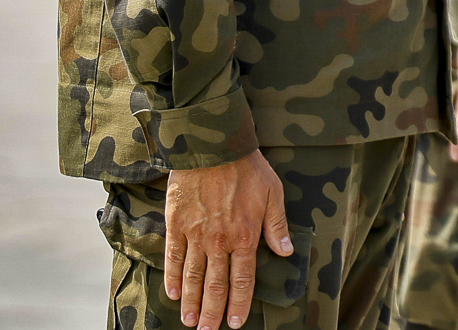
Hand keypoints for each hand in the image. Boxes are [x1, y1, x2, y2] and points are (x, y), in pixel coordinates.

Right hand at [163, 150, 293, 329]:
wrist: (213, 145)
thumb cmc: (247, 167)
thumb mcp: (273, 193)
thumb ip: (277, 226)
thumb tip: (286, 252)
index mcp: (245, 236)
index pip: (242, 281)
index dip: (238, 304)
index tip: (234, 323)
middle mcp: (219, 242)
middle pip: (215, 286)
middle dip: (212, 312)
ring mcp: (196, 234)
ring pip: (193, 276)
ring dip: (192, 302)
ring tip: (190, 321)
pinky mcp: (176, 223)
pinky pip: (172, 256)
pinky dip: (172, 276)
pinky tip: (172, 293)